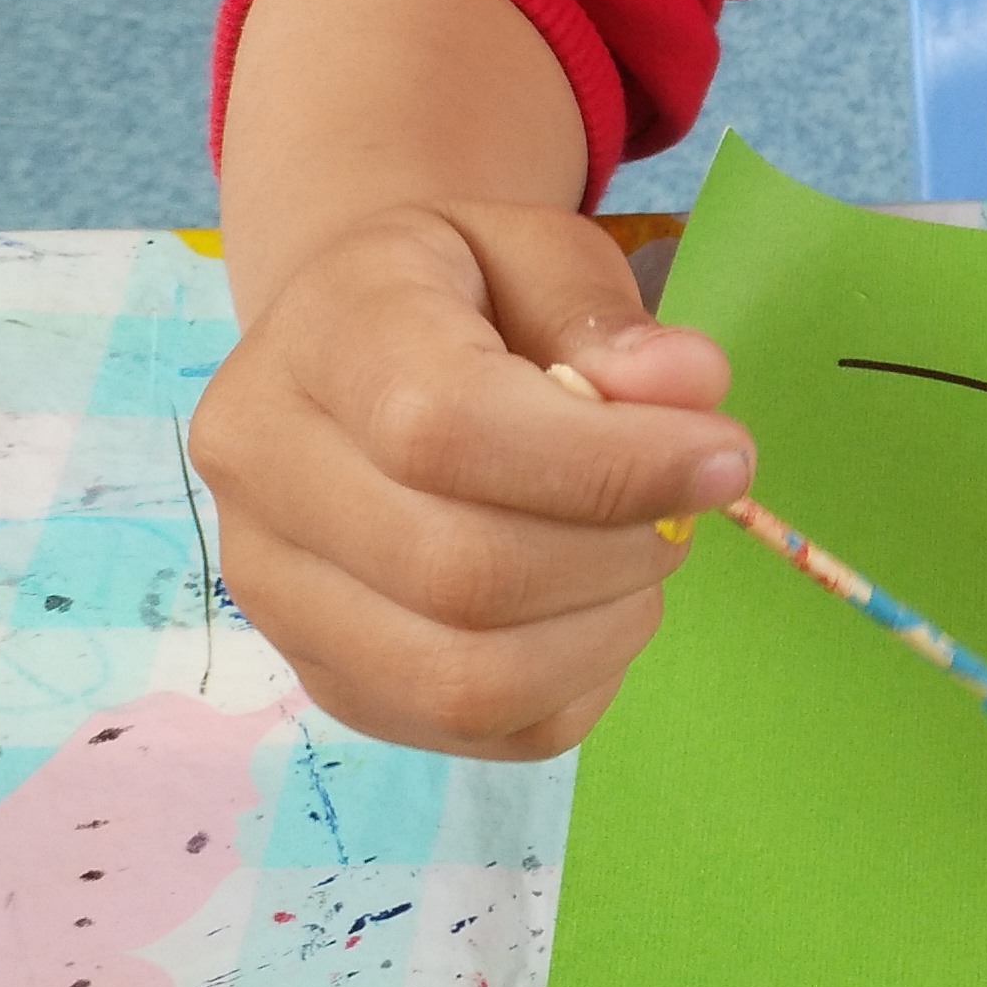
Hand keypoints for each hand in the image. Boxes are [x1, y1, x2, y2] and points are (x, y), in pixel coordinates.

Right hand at [188, 199, 753, 758]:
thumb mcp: (536, 254)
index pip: (443, 429)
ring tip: (638, 562)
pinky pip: (476, 732)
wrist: (358, 355)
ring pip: (461, 680)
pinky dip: (574, 686)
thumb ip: (606, 317)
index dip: (608, 462)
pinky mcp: (324, 680)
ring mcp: (275, 594)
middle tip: (683, 514)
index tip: (726, 456)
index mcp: (313, 341)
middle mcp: (261, 474)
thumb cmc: (462, 297)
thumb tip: (689, 386)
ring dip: (601, 634)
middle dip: (616, 554)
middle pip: (458, 573)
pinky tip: (591, 611)